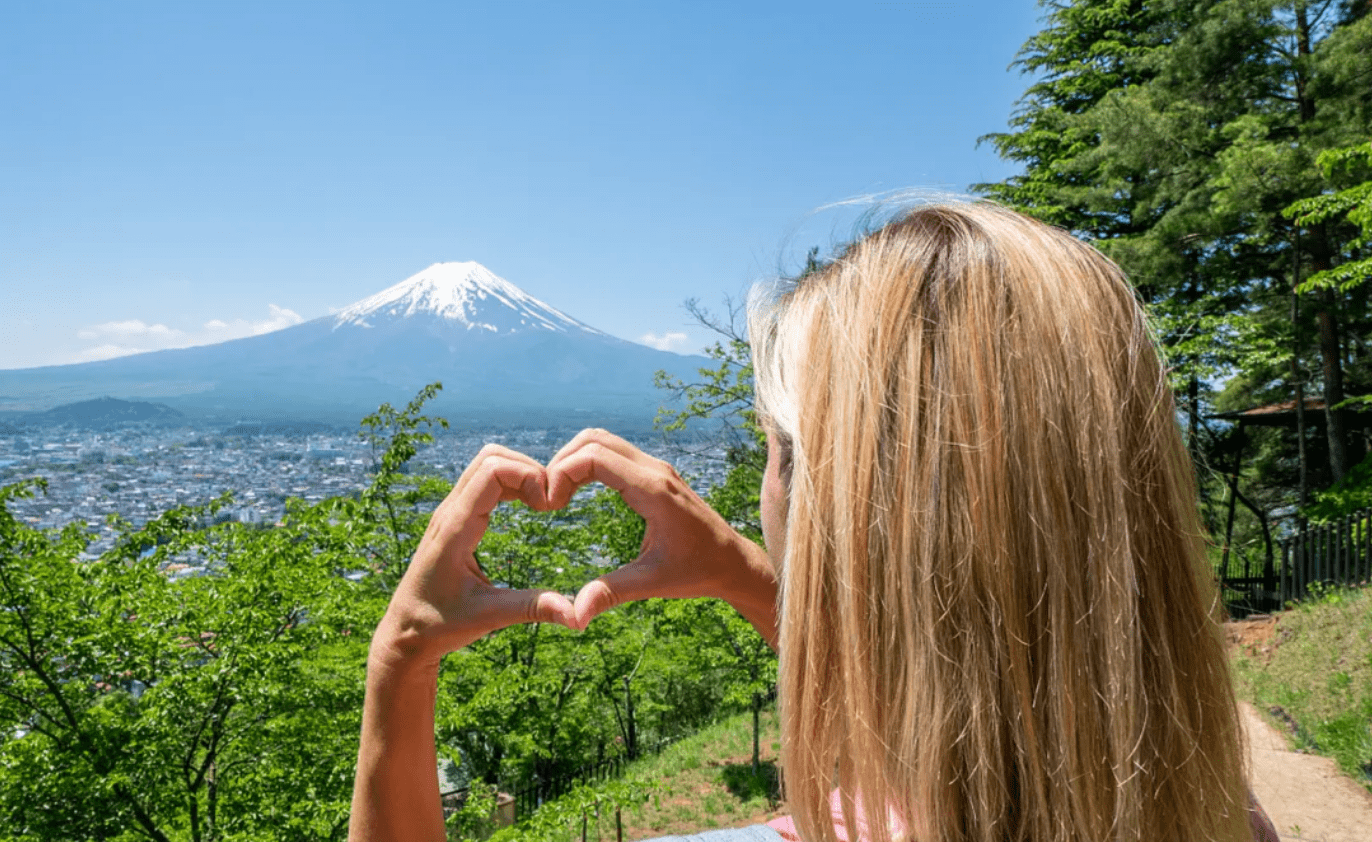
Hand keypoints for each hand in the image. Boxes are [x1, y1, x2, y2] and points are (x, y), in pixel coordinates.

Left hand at [369, 444, 576, 669]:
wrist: (402, 632)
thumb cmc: (439, 625)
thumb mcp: (488, 618)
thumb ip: (532, 608)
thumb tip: (577, 616)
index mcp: (455, 529)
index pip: (492, 471)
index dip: (528, 476)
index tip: (548, 507)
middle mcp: (449, 512)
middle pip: (490, 456)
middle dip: (527, 468)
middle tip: (549, 501)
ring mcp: (449, 511)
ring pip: (485, 463)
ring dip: (519, 473)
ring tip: (542, 503)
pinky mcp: (453, 517)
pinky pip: (483, 480)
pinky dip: (510, 482)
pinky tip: (528, 506)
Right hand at [546, 429, 777, 642]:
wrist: (733, 562)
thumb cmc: (698, 571)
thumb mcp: (653, 583)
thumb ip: (611, 593)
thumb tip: (574, 617)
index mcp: (653, 490)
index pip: (594, 457)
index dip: (562, 473)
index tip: (550, 506)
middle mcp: (654, 470)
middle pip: (594, 439)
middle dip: (562, 462)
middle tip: (547, 499)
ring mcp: (655, 469)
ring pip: (602, 441)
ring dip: (573, 460)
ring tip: (557, 496)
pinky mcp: (654, 474)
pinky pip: (613, 453)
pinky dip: (587, 463)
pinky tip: (576, 493)